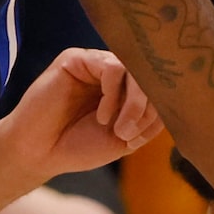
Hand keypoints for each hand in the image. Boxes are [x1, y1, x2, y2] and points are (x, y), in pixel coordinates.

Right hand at [0, 48, 163, 186]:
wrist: (39, 153)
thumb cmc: (78, 148)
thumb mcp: (124, 138)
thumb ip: (147, 118)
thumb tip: (173, 99)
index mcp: (125, 90)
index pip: (157, 87)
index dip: (160, 109)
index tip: (142, 136)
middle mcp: (112, 74)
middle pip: (149, 75)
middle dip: (148, 107)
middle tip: (130, 134)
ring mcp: (95, 65)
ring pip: (134, 69)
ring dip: (134, 102)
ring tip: (118, 128)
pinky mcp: (76, 59)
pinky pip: (112, 66)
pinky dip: (113, 93)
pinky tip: (102, 115)